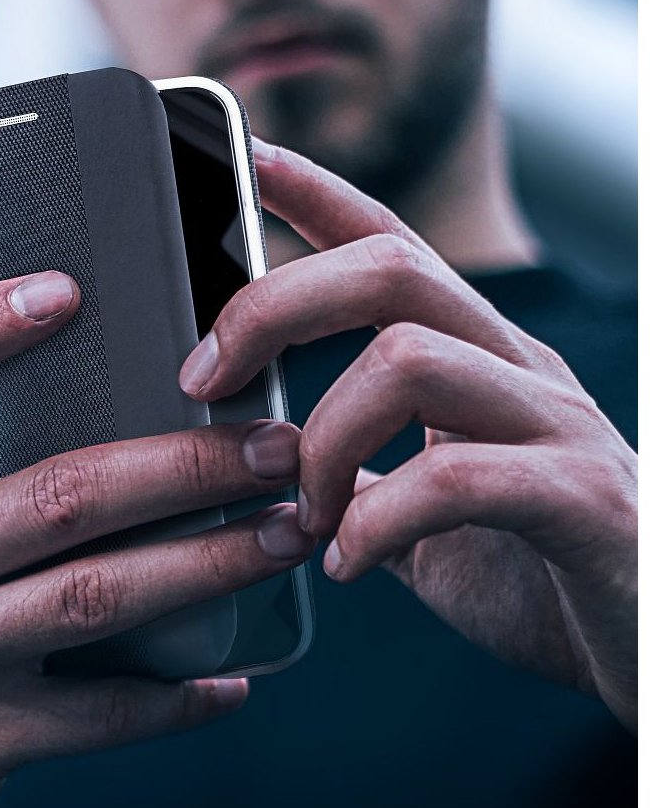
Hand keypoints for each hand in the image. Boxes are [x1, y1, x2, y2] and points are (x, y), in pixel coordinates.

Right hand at [0, 271, 311, 807]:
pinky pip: (101, 713)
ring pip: (96, 595)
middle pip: (59, 494)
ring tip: (288, 532)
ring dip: (210, 563)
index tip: (67, 289)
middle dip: (185, 465)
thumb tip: (115, 383)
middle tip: (277, 447)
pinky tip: (234, 681)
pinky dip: (177, 699)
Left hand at [179, 139, 636, 731]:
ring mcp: (556, 424)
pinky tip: (347, 563)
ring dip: (320, 439)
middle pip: (388, 268)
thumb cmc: (535, 571)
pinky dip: (376, 521)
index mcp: (474, 356)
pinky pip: (456, 479)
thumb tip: (276, 460)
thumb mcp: (427, 511)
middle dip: (273, 307)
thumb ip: (364, 472)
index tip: (243, 156)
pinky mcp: (582, 498)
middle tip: (202, 378)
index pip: (388, 242)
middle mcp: (516, 366)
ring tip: (300, 512)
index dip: (315, 192)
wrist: (647, 651)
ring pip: (409, 358)